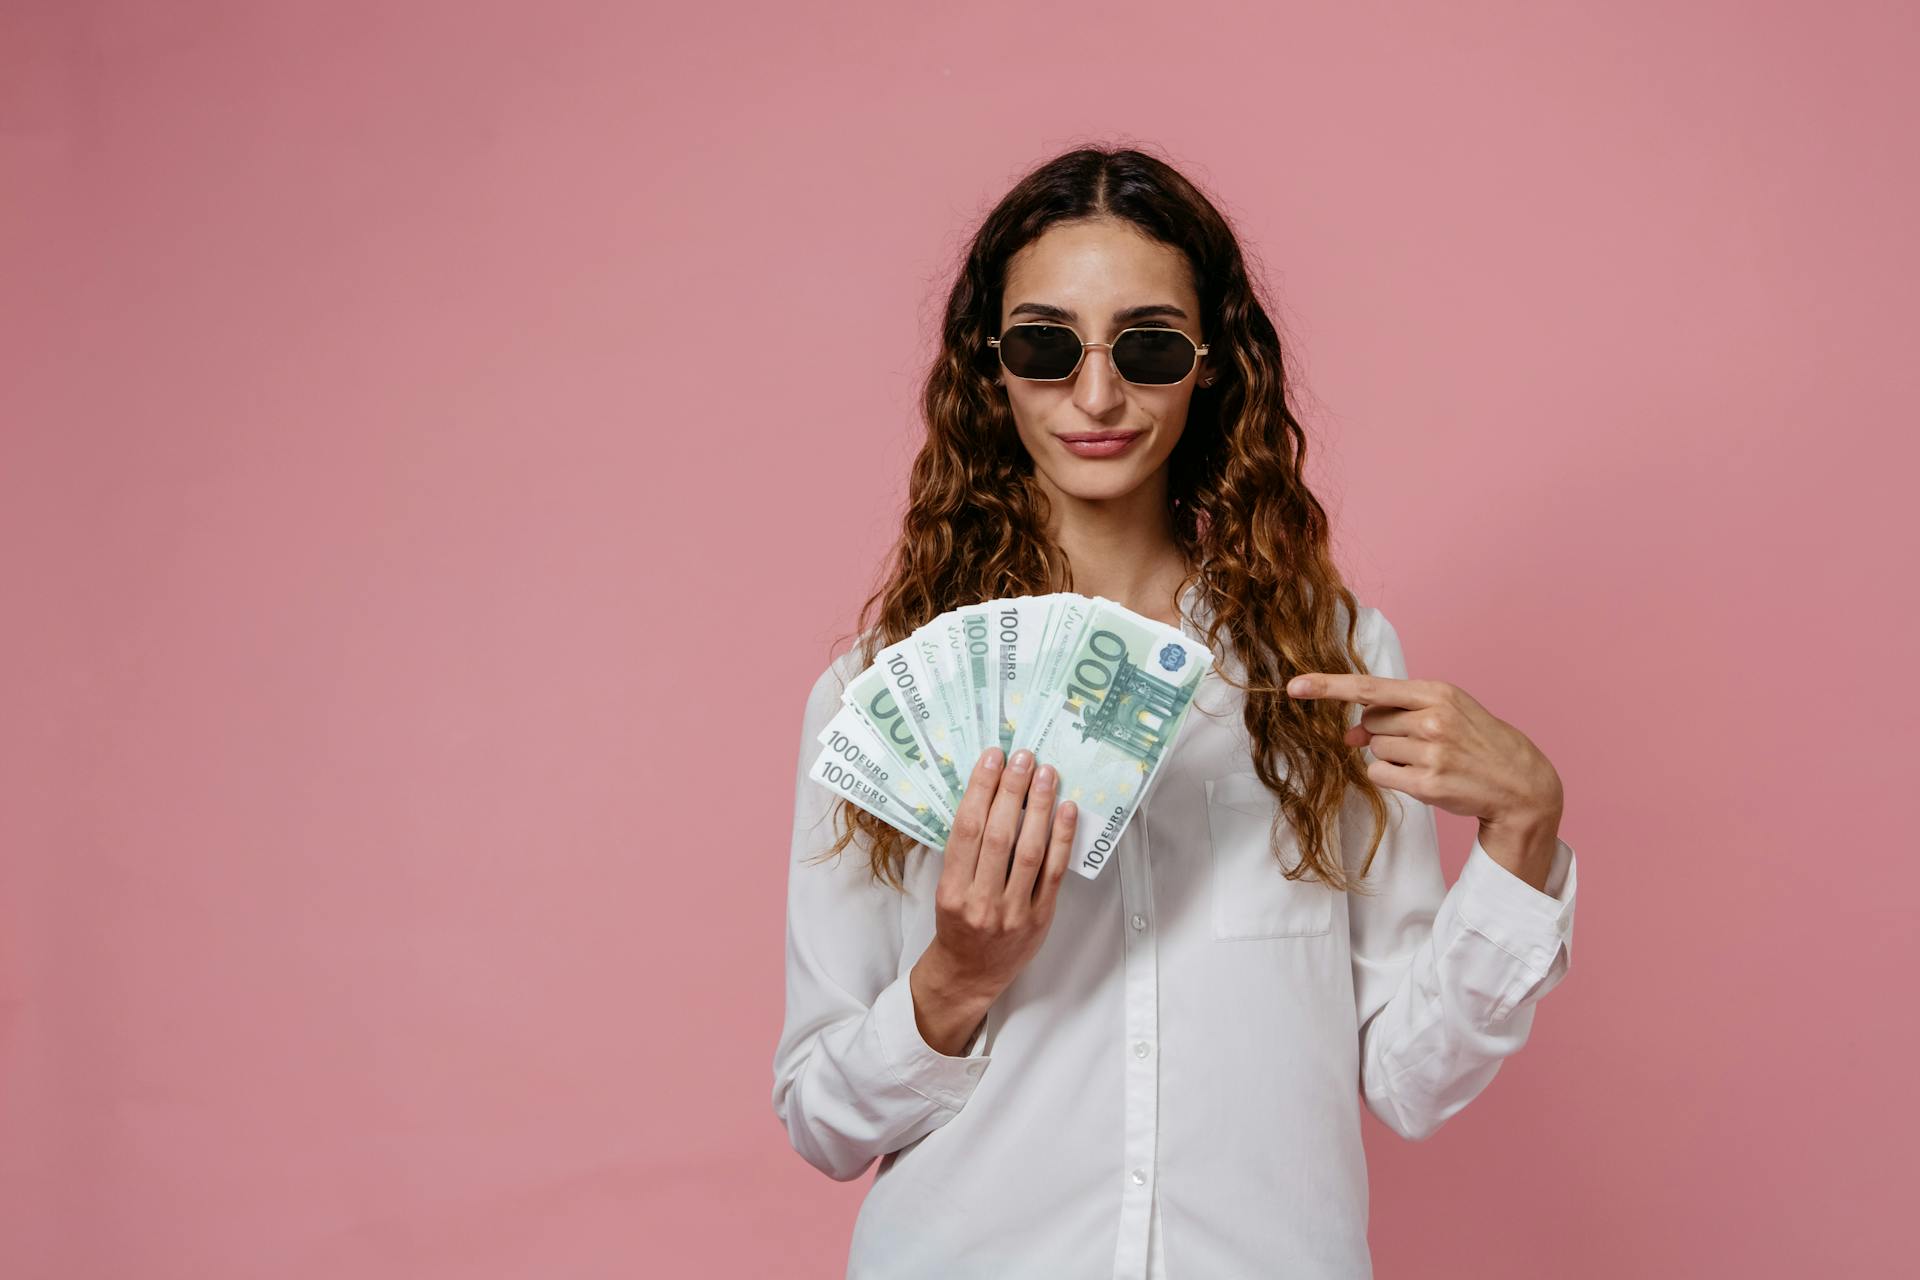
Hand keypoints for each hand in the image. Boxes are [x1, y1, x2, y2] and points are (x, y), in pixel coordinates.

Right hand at [924, 746, 1077, 999]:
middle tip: (1022, 757)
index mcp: (952, 891)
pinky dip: (1062, 838)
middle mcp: (981, 902)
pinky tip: (1066, 809)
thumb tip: (987, 795)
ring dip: (1039, 807)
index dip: (980, 790)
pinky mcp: (1040, 917)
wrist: (970, 975)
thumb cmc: (958, 925)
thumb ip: (965, 853)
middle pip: (1000, 835)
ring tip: (1046, 774)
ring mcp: (1014, 911)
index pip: (967, 831)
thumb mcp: (947, 890)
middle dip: (1012, 790)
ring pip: (1030, 850)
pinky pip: (1054, 872)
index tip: (991, 759)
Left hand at [1285, 670, 1564, 887]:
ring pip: (1374, 751)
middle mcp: (1433, 719)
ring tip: (1431, 760)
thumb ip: (1395, 714)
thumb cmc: (1476, 743)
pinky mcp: (1428, 784)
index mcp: (1437, 692)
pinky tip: (1424, 778)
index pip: (1370, 687)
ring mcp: (1431, 753)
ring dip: (1392, 757)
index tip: (1295, 686)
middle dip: (1384, 734)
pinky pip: (1380, 775)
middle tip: (1422, 743)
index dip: (1328, 687)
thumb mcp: (1444, 714)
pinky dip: (1392, 777)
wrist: (1520, 783)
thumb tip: (1349, 734)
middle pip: (1370, 724)